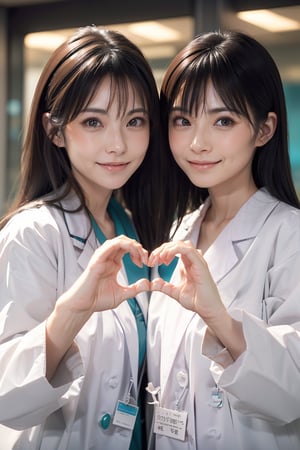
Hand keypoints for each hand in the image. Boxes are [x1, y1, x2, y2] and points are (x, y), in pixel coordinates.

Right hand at [46, 235, 148, 379]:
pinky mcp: (97, 259)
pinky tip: (132, 253)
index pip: (128, 249)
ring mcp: (102, 257)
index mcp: (113, 263)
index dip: (139, 253)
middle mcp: (108, 258)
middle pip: (125, 242)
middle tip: (145, 258)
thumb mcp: (122, 294)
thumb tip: (148, 284)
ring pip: (119, 240)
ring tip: (140, 255)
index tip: (146, 263)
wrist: (84, 305)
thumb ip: (135, 289)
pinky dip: (123, 245)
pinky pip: (110, 245)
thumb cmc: (98, 299)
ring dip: (132, 244)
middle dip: (138, 247)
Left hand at [149, 240, 224, 321]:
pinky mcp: (200, 265)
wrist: (207, 309)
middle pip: (176, 244)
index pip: (173, 250)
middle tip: (153, 259)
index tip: (152, 262)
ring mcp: (197, 262)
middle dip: (162, 249)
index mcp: (187, 265)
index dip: (160, 252)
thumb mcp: (174, 292)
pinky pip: (188, 250)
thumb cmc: (196, 300)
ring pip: (182, 244)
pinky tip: (167, 258)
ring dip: (168, 248)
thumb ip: (163, 286)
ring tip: (160, 258)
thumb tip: (153, 283)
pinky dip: (175, 250)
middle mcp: (192, 261)